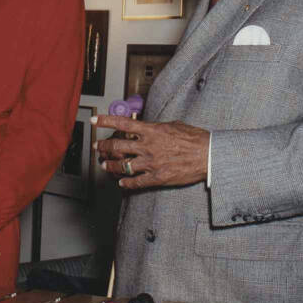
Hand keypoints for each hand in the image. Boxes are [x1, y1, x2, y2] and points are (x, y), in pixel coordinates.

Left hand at [94, 114, 209, 190]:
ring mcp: (151, 163)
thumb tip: (146, 127)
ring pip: (122, 165)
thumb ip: (156, 127)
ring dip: (110, 166)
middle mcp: (147, 146)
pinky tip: (121, 183)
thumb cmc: (194, 138)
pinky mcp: (157, 178)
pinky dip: (126, 183)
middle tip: (97, 147)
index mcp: (151, 130)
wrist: (208, 155)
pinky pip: (136, 182)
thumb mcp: (173, 125)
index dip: (106, 121)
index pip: (122, 123)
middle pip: (117, 146)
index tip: (94, 120)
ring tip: (105, 166)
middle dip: (103, 147)